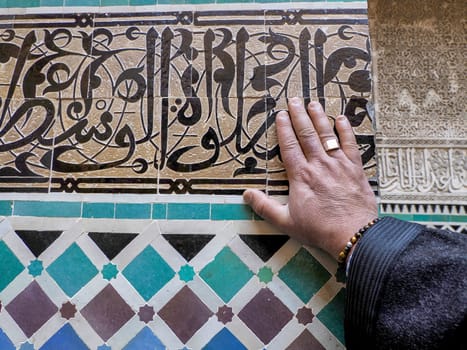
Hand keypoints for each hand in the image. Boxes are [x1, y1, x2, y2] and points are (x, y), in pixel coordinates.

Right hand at [243, 97, 377, 259]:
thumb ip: (265, 207)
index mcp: (301, 176)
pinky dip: (346, 130)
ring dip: (319, 118)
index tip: (280, 115)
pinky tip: (341, 119)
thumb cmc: (318, 229)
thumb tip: (247, 194)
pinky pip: (350, 144)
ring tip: (313, 103)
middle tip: (294, 100)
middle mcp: (319, 165)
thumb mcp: (285, 221)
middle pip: (307, 135)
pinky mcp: (355, 169)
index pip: (290, 146)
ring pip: (327, 135)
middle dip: (299, 116)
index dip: (284, 129)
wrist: (352, 234)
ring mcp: (339, 165)